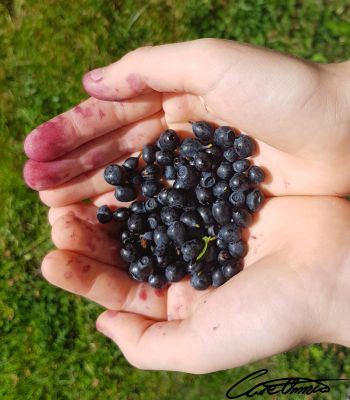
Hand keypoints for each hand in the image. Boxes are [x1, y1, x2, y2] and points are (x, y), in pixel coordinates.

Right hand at [23, 39, 349, 205]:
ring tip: (54, 207)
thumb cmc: (285, 92)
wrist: (345, 133)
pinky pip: (165, 206)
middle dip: (73, 167)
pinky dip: (135, 215)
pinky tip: (106, 224)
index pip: (113, 117)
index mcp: (177, 98)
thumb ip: (152, 66)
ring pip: (136, 182)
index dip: (72, 133)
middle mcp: (182, 134)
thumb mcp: (213, 63)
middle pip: (117, 152)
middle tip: (34, 185)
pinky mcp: (215, 199)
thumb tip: (91, 81)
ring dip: (94, 193)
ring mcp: (196, 170)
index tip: (34, 152)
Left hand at [42, 196, 349, 372]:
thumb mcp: (202, 345)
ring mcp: (202, 228)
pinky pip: (172, 189)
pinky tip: (121, 173)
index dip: (84, 275)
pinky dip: (145, 182)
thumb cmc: (274, 313)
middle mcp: (187, 265)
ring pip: (143, 216)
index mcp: (181, 302)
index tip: (53, 257)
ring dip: (111, 206)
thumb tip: (103, 325)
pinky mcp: (218, 198)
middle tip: (57, 219)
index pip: (120, 289)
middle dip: (90, 237)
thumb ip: (149, 345)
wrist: (335, 271)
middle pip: (127, 249)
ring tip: (76, 196)